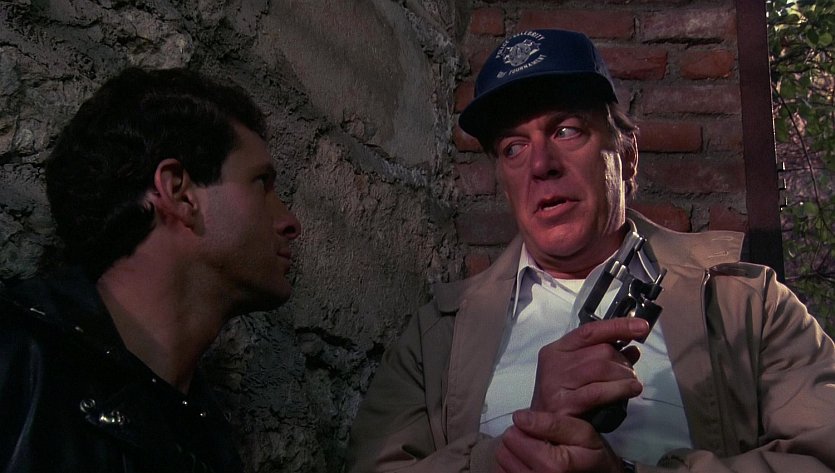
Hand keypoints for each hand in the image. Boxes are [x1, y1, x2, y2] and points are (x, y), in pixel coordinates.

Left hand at [495, 410, 623, 472]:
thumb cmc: (591, 459)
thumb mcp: (582, 434)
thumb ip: (552, 423)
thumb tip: (520, 417)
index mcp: (553, 466)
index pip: (512, 438)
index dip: (524, 428)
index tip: (537, 429)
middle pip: (504, 452)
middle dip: (518, 442)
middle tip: (538, 442)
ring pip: (501, 464)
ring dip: (514, 456)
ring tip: (535, 455)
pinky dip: (512, 468)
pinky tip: (530, 465)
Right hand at [530, 317, 648, 414]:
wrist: (541, 431)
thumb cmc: (563, 400)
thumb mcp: (579, 375)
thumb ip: (603, 360)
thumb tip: (632, 350)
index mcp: (556, 350)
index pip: (590, 331)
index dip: (618, 326)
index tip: (641, 327)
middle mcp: (553, 362)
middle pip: (600, 351)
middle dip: (623, 362)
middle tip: (632, 374)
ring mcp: (556, 382)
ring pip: (601, 368)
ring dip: (624, 375)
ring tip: (633, 385)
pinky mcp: (563, 403)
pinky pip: (598, 391)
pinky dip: (619, 389)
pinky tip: (630, 390)